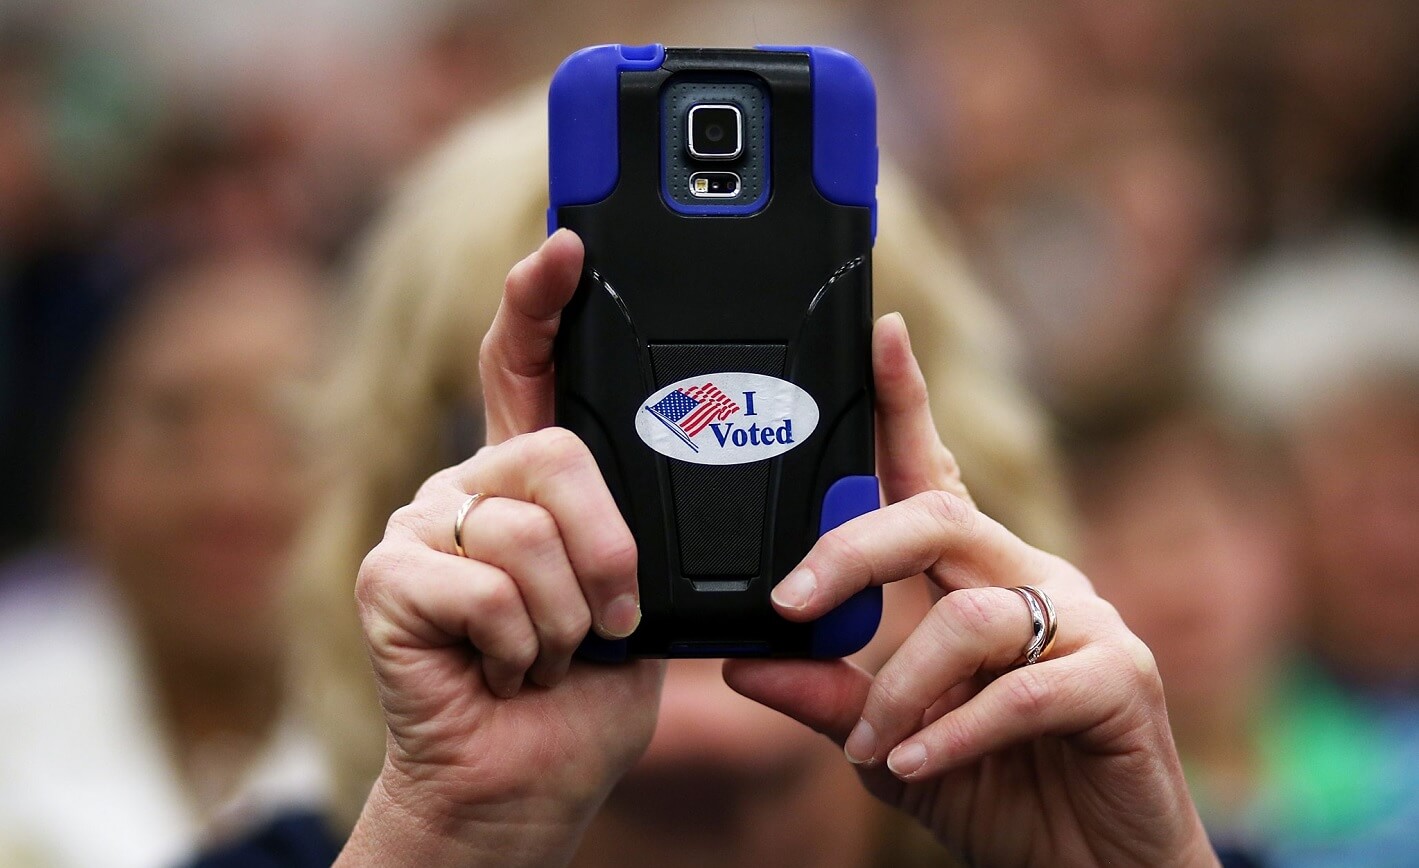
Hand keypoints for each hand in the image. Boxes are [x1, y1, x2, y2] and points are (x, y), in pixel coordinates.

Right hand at [339, 231, 664, 867]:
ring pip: (528, 533)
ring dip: (570, 622)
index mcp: (533, 479)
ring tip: (547, 655)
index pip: (526, 364)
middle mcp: (472, 486)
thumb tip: (722, 457)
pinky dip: (523, 650)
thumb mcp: (643, 592)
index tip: (569, 244)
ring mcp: (421, 526)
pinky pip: (488, 588)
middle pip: (558, 454)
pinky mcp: (388, 578)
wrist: (529, 780)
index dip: (542, 300)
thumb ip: (647, 522)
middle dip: (609, 555)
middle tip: (607, 621)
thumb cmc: (591, 688)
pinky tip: (501, 670)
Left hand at [724, 315, 1216, 866]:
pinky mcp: (1123, 681)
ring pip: (972, 615)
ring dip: (903, 686)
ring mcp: (1088, 624)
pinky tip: (915, 762)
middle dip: (854, 552)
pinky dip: (956, 731)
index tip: (877, 332)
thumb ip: (828, 698)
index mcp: (978, 577)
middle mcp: (1034, 579)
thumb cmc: (998, 788)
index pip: (935, 475)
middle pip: (940, 519)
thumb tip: (742, 664)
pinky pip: (1024, 689)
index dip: (907, 404)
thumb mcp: (889, 741)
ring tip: (871, 744)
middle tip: (789, 601)